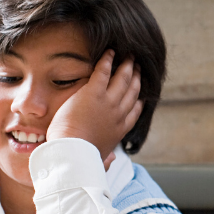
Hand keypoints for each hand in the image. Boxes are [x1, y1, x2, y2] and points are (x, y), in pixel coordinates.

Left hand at [47, 50, 142, 169]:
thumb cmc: (81, 159)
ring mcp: (108, 102)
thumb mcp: (99, 161)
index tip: (141, 94)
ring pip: (123, 79)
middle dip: (136, 78)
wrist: (72, 153)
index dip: (139, 100)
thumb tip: (111, 159)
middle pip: (132, 91)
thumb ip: (106, 159)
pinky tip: (110, 52)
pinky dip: (108, 60)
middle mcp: (118, 114)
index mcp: (119, 130)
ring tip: (129, 57)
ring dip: (127, 66)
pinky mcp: (93, 93)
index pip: (134, 111)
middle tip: (137, 68)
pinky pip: (103, 71)